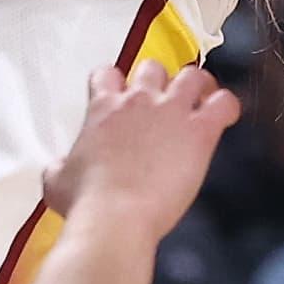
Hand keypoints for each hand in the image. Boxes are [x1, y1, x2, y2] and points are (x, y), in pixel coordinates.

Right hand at [41, 61, 237, 225]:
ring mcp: (170, 111)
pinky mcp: (199, 131)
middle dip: (160, 82)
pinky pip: (224, 102)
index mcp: (103, 108)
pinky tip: (224, 118)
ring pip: (193, 75)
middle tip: (165, 102)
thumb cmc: (85, 201)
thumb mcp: (57, 180)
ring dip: (198, 86)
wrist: (115, 216)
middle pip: (153, 67)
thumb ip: (60, 165)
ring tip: (202, 101)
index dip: (116, 82)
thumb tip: (59, 168)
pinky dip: (227, 106)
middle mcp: (137, 100)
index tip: (122, 95)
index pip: (108, 73)